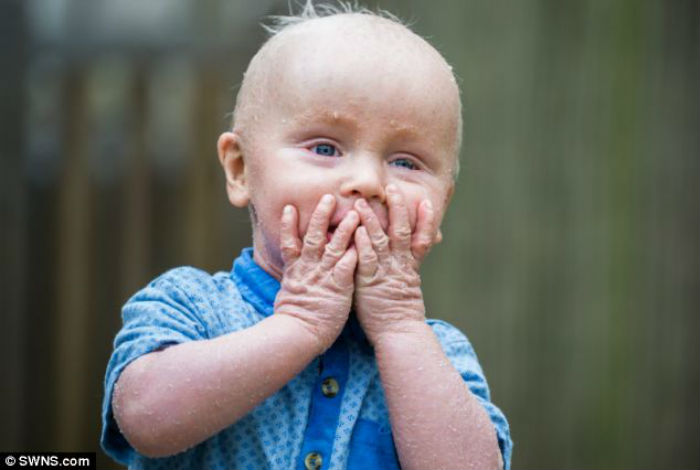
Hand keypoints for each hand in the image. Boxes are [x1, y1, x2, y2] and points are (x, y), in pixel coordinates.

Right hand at [273, 194, 359, 353]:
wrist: (297, 335)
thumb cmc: (293, 320)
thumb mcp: (288, 295)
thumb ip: (294, 280)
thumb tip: (292, 275)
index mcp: (296, 271)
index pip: (290, 242)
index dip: (289, 224)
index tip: (291, 207)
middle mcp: (309, 269)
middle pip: (314, 237)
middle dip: (321, 216)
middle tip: (328, 197)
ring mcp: (324, 277)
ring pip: (333, 246)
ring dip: (344, 228)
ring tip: (353, 212)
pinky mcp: (338, 287)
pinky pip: (347, 266)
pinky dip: (354, 253)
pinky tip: (363, 240)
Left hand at [353, 185, 437, 344]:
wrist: (399, 335)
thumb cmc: (399, 316)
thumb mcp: (408, 290)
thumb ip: (405, 273)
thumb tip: (405, 262)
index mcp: (410, 267)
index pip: (421, 238)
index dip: (424, 219)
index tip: (426, 201)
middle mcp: (400, 266)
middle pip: (401, 231)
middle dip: (397, 208)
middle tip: (392, 187)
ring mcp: (385, 272)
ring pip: (381, 240)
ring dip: (372, 219)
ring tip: (363, 201)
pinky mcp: (370, 282)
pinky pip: (367, 258)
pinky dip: (362, 242)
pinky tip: (356, 229)